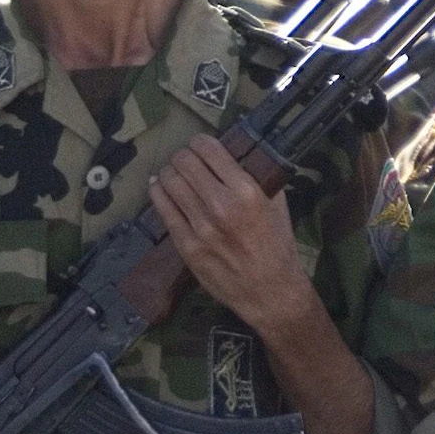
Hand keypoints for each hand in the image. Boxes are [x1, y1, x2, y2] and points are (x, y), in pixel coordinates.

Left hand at [151, 137, 316, 336]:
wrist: (270, 291)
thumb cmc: (277, 247)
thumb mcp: (277, 205)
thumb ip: (259, 178)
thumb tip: (239, 156)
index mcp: (246, 191)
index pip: (209, 150)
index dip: (200, 142)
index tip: (200, 145)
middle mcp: (221, 206)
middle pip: (184, 163)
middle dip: (183, 156)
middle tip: (185, 160)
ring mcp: (200, 227)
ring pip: (169, 182)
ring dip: (169, 172)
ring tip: (173, 173)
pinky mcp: (186, 245)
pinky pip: (162, 208)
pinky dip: (158, 192)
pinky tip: (159, 187)